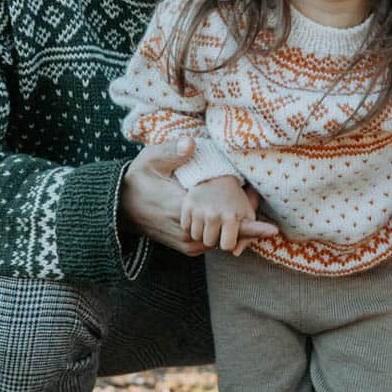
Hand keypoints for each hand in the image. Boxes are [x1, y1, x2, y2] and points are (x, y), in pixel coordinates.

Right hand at [120, 139, 277, 255]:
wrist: (120, 207)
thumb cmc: (138, 180)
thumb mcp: (150, 159)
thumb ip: (170, 151)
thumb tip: (191, 144)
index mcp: (181, 211)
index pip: (221, 223)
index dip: (248, 223)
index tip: (271, 227)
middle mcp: (187, 234)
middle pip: (228, 234)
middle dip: (245, 218)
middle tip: (253, 193)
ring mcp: (187, 244)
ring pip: (223, 239)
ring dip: (235, 225)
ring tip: (244, 199)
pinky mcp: (187, 247)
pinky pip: (214, 242)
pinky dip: (225, 230)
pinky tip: (229, 212)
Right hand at [181, 175, 256, 254]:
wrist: (218, 175)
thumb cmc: (234, 197)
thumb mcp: (246, 214)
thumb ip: (246, 236)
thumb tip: (236, 253)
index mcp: (231, 217)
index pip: (227, 246)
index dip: (228, 242)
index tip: (228, 235)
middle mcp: (213, 215)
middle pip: (209, 242)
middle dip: (213, 237)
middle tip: (217, 224)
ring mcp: (198, 211)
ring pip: (196, 236)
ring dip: (201, 231)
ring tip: (207, 219)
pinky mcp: (186, 206)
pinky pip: (186, 227)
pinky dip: (191, 224)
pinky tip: (198, 214)